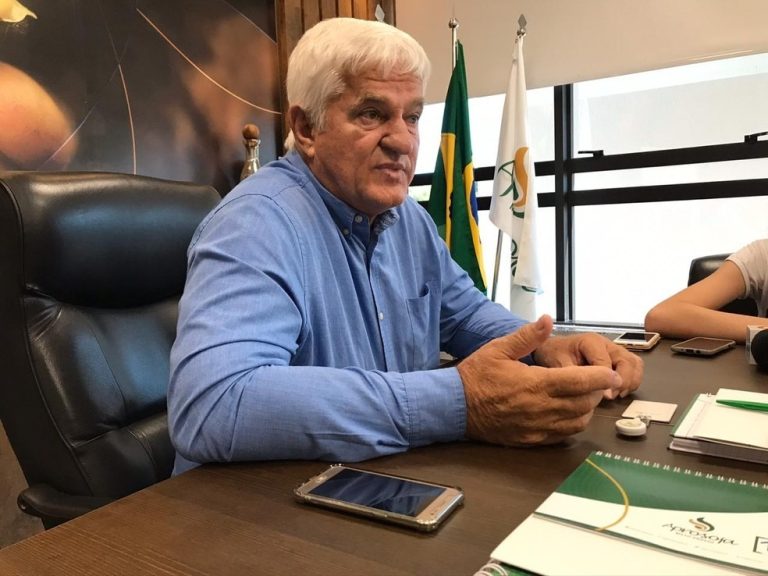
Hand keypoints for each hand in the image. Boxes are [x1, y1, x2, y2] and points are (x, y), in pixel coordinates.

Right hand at [457, 315, 622, 445]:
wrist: (454, 407)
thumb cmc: (476, 376)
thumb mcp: (498, 348)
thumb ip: (527, 336)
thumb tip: (548, 320)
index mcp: (535, 384)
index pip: (579, 382)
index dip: (600, 378)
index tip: (613, 373)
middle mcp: (540, 409)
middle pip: (583, 403)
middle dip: (595, 392)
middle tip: (597, 380)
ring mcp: (537, 427)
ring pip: (577, 422)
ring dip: (586, 409)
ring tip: (583, 395)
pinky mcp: (531, 439)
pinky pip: (562, 435)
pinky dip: (572, 423)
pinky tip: (568, 412)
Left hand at [532, 329, 643, 399]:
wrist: (551, 349)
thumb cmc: (553, 354)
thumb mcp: (557, 363)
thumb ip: (573, 375)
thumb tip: (593, 389)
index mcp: (591, 342)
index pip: (606, 362)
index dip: (606, 380)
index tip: (602, 395)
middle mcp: (606, 344)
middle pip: (628, 361)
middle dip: (623, 381)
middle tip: (611, 396)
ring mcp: (613, 350)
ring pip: (635, 364)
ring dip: (630, 381)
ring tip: (617, 395)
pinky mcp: (616, 359)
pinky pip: (634, 368)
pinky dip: (631, 381)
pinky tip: (619, 392)